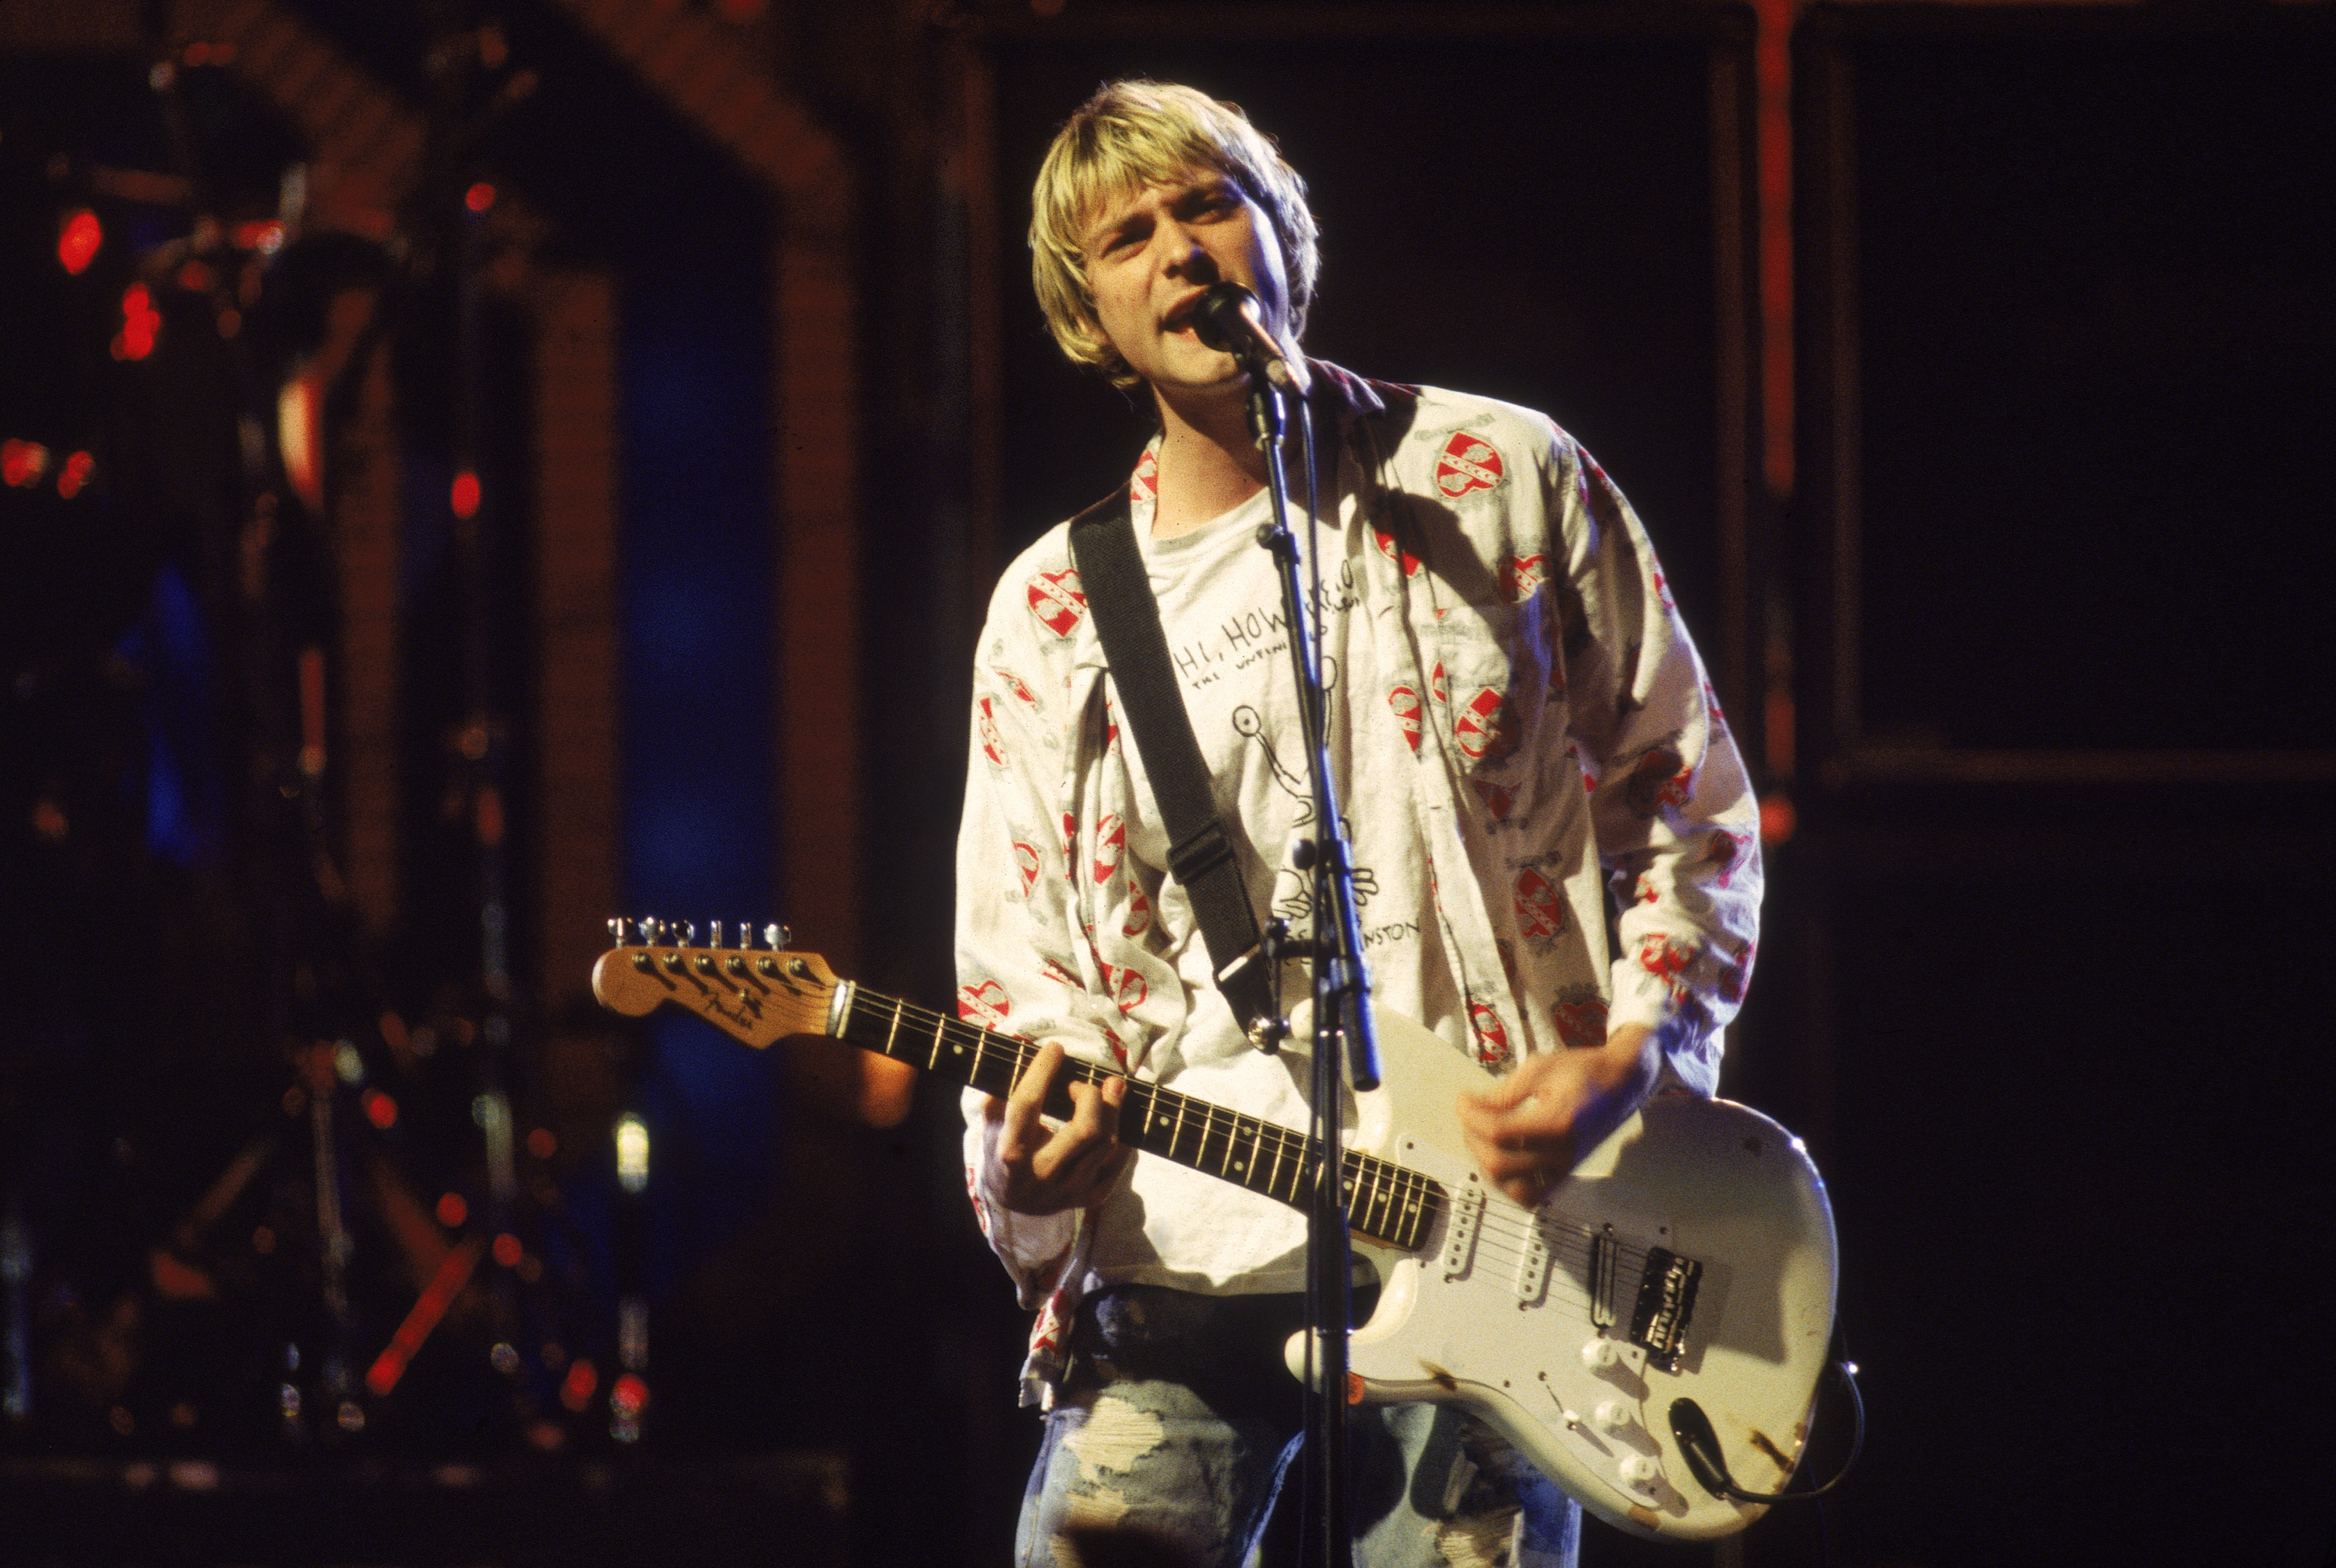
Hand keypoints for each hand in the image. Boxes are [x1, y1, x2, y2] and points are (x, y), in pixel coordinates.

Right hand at [983, 1039, 1131, 1214]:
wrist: (1016, 1202)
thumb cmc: (1005, 1152)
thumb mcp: (992, 1126)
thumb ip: (999, 1094)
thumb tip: (1018, 1053)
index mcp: (1011, 1152)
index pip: (1028, 1104)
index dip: (1043, 1070)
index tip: (1055, 1048)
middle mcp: (1042, 1172)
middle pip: (1085, 1128)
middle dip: (1089, 1094)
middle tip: (1079, 1084)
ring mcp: (1071, 1187)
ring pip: (1107, 1141)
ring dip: (1112, 1107)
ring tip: (1108, 1089)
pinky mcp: (1092, 1195)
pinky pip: (1120, 1158)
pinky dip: (1120, 1131)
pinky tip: (1112, 1116)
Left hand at [1457, 1024, 1658, 1206]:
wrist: (1620, 1082)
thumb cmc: (1583, 1071)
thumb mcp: (1540, 1068)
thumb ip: (1505, 1092)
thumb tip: (1474, 1108)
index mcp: (1558, 1123)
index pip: (1499, 1132)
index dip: (1471, 1115)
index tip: (1463, 1099)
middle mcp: (1563, 1153)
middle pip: (1499, 1164)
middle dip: (1473, 1138)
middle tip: (1469, 1115)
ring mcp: (1565, 1168)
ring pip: (1511, 1188)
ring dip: (1486, 1164)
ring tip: (1480, 1136)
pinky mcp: (1565, 1174)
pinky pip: (1530, 1195)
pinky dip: (1507, 1182)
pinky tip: (1498, 1156)